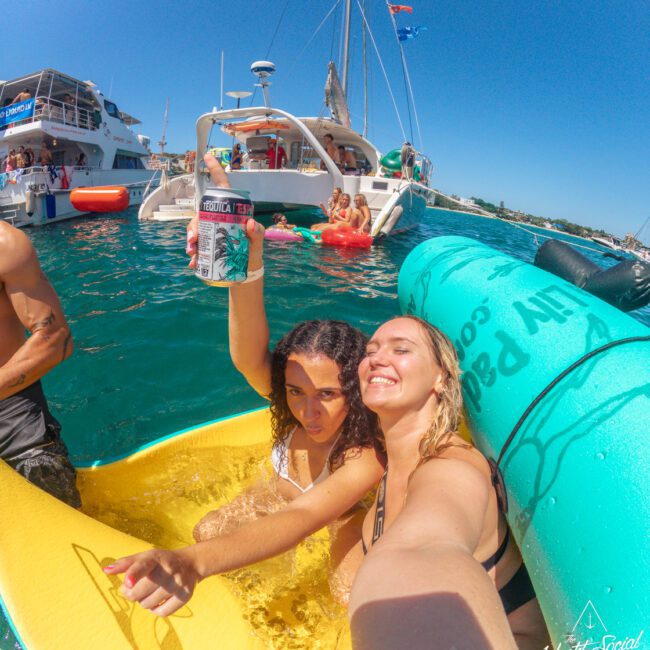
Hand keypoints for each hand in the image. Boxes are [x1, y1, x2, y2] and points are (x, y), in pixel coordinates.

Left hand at [103, 548, 199, 616]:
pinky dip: (156, 610)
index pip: (143, 565)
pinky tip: (158, 600)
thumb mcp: (145, 557)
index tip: (127, 583)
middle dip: (132, 594)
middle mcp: (168, 569)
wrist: (191, 563)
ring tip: (150, 591)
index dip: (133, 574)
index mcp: (155, 557)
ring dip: (144, 601)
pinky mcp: (185, 595)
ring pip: (148, 605)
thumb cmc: (161, 561)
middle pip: (138, 593)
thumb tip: (105, 570)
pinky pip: (162, 612)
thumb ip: (125, 563)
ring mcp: (178, 583)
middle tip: (135, 588)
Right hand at [186, 153, 264, 269]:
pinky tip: (194, 263)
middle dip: (194, 226)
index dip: (215, 170)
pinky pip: (196, 246)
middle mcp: (218, 217)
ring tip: (193, 253)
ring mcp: (211, 230)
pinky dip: (194, 255)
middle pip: (202, 214)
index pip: (223, 187)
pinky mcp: (207, 244)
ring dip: (191, 240)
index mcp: (230, 210)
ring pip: (195, 230)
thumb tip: (249, 223)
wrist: (247, 269)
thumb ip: (256, 232)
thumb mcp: (257, 239)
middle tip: (194, 240)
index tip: (207, 157)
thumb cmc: (253, 249)